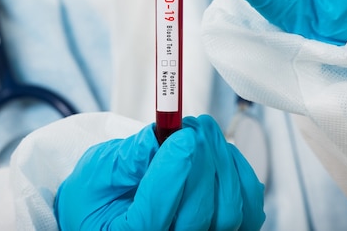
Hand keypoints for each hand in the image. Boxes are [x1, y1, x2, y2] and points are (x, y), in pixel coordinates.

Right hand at [53, 114, 264, 229]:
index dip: (172, 173)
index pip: (154, 218)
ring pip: (230, 211)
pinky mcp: (228, 230)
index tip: (181, 136)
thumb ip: (125, 160)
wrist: (112, 209)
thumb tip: (161, 138)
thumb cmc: (100, 194)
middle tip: (193, 125)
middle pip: (198, 216)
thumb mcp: (97, 173)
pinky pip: (249, 205)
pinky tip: (219, 151)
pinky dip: (239, 172)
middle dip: (200, 161)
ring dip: (221, 162)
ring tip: (202, 133)